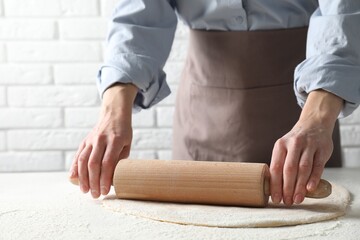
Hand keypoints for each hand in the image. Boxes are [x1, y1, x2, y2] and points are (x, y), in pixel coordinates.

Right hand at [69, 83, 137, 197]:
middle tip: (95, 195)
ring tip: (84, 190)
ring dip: (82, 178)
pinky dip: (74, 167)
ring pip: (83, 160)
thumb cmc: (123, 132)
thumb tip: (114, 177)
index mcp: (115, 140)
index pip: (108, 162)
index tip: (105, 190)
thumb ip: (121, 158)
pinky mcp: (84, 141)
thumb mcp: (127, 143)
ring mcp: (91, 140)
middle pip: (94, 163)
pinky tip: (73, 178)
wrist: (113, 114)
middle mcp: (101, 140)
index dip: (105, 178)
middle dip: (93, 181)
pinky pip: (78, 155)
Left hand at [270, 90, 342, 205]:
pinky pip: (317, 165)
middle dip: (287, 188)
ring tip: (297, 200)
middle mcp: (293, 144)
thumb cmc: (295, 143)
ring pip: (303, 168)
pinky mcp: (322, 149)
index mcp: (280, 145)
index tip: (275, 198)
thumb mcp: (284, 148)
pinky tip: (309, 189)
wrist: (314, 124)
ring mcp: (309, 146)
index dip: (275, 184)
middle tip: (287, 202)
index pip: (276, 167)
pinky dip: (313, 178)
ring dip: (300, 186)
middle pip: (289, 169)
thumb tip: (274, 188)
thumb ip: (280, 164)